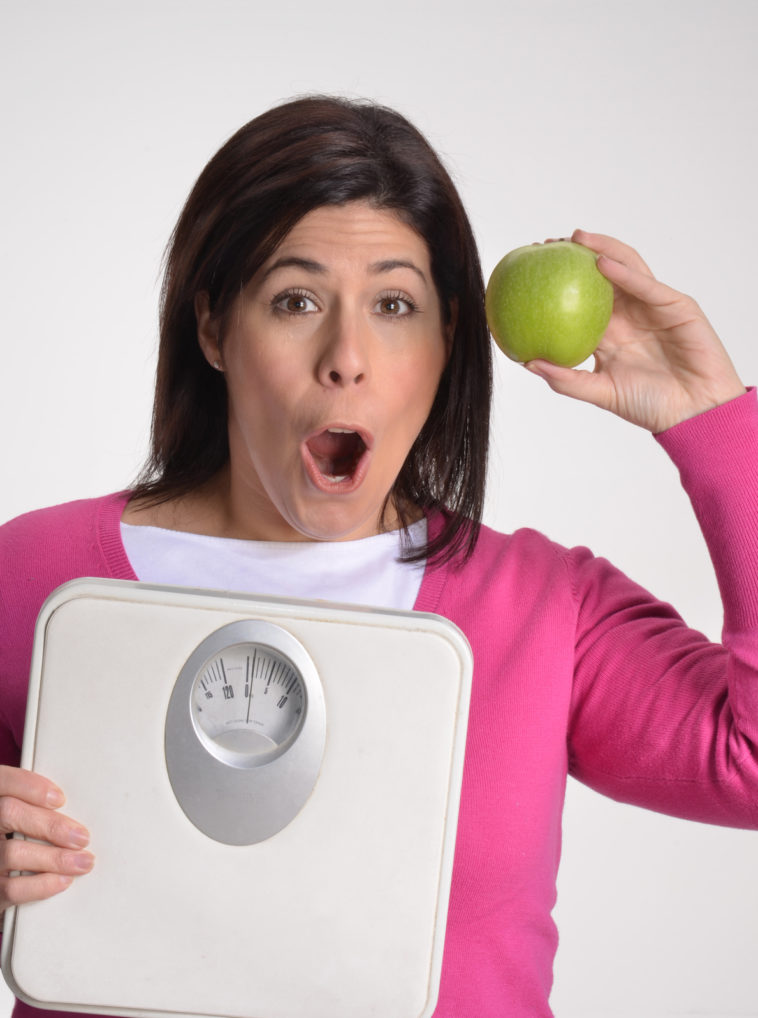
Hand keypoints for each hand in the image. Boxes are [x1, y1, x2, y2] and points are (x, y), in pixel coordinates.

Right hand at [0, 765, 93, 913]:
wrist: (1, 868)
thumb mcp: (17, 814)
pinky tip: (62, 880)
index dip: (30, 786)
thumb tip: (70, 806)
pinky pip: (11, 888)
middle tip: (81, 836)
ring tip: (82, 861)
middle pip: (9, 813)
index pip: (3, 781)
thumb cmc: (12, 835)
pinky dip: (41, 885)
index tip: (60, 798)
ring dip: (55, 858)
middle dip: (51, 825)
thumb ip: (32, 805)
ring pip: (14, 852)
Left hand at [524, 230, 745, 432]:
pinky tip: (601, 262)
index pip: (581, 299)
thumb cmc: (650, 406)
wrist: (693, 414)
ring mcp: (654, 306)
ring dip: (602, 249)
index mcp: (610, 332)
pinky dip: (625, 272)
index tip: (531, 271)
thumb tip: (527, 363)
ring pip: (627, 268)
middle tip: (548, 243)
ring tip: (576, 238)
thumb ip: (566, 379)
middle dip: (577, 255)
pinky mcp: (677, 305)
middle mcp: (631, 314)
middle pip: (602, 275)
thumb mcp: (600, 392)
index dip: (559, 283)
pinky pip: (647, 285)